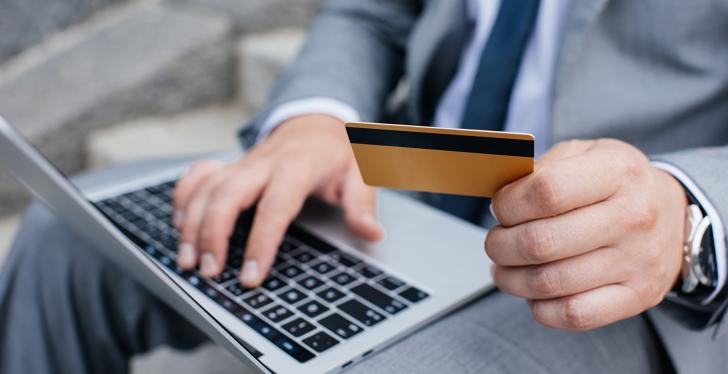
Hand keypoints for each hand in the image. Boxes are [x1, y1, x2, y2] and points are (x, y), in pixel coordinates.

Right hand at [172, 114, 383, 286]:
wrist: (316, 124)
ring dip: (190, 224)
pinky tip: (178, 226)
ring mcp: (242, 164)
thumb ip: (363, 204)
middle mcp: (263, 164)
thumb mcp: (360, 174)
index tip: (250, 276)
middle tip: (208, 271)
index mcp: (297, 167)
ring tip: (187, 261)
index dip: (260, 242)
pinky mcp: (228, 166)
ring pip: (205, 188)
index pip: (274, 207)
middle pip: (227, 194)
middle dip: (212, 233)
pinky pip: (196, 177)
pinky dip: (181, 198)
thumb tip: (372, 233)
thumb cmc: (337, 155)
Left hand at [486, 139, 686, 329]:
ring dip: (511, 279)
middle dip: (500, 245)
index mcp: (617, 172)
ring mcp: (638, 260)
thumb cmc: (615, 183)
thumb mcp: (585, 153)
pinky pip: (573, 315)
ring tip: (504, 267)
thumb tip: (499, 194)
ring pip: (549, 282)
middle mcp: (633, 216)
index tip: (499, 208)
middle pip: (540, 242)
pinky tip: (533, 292)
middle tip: (495, 242)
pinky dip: (540, 308)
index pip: (545, 193)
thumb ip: (542, 168)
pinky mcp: (638, 296)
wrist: (673, 213)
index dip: (508, 204)